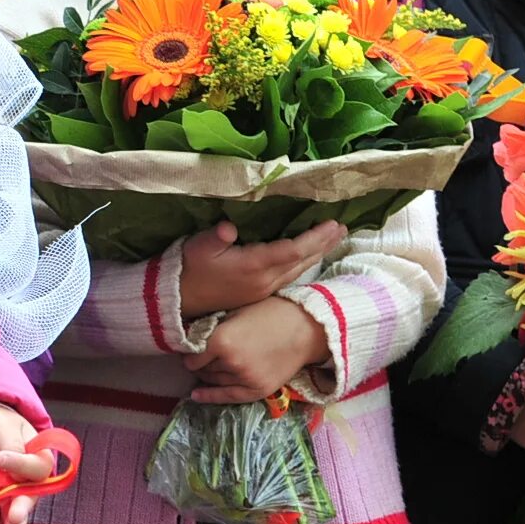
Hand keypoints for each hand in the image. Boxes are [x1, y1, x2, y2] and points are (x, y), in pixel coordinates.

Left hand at [0, 405, 52, 523]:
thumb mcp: (2, 425)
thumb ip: (11, 444)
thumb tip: (11, 465)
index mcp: (37, 457)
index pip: (39, 469)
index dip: (23, 467)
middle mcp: (25, 480)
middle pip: (28, 498)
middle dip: (22, 510)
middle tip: (14, 517)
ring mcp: (5, 494)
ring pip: (12, 515)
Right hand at [179, 221, 345, 318]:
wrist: (182, 299)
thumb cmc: (190, 267)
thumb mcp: (197, 247)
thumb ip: (215, 237)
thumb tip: (228, 227)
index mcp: (254, 266)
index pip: (292, 250)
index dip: (314, 237)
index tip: (331, 224)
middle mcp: (265, 279)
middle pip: (302, 261)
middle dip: (323, 244)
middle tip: (343, 229)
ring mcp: (265, 288)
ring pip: (299, 270)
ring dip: (318, 253)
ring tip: (333, 240)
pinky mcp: (261, 293)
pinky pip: (291, 276)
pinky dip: (305, 263)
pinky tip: (309, 258)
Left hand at [185, 296, 328, 403]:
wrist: (305, 328)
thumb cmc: (269, 314)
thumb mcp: (234, 313)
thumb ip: (212, 329)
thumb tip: (189, 339)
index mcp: (221, 341)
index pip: (191, 357)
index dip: (189, 353)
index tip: (190, 349)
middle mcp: (230, 363)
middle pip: (202, 369)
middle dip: (200, 363)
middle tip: (202, 356)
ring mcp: (245, 378)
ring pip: (214, 380)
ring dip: (208, 375)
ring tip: (207, 367)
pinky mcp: (258, 390)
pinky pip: (228, 397)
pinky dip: (210, 397)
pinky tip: (196, 396)